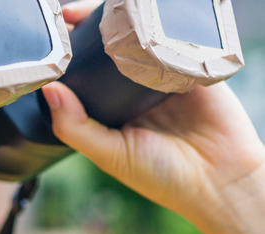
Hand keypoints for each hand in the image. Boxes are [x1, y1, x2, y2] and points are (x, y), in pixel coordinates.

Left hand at [43, 0, 264, 226]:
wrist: (221, 181)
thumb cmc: (162, 176)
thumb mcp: (109, 154)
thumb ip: (75, 127)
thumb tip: (49, 89)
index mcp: (110, 107)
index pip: (82, 74)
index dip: (66, 55)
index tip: (52, 38)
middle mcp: (134, 88)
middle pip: (107, 49)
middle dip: (89, 30)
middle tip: (70, 15)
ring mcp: (164, 74)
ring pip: (139, 37)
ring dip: (122, 21)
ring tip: (101, 12)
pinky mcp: (194, 65)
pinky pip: (177, 37)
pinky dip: (163, 25)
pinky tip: (143, 17)